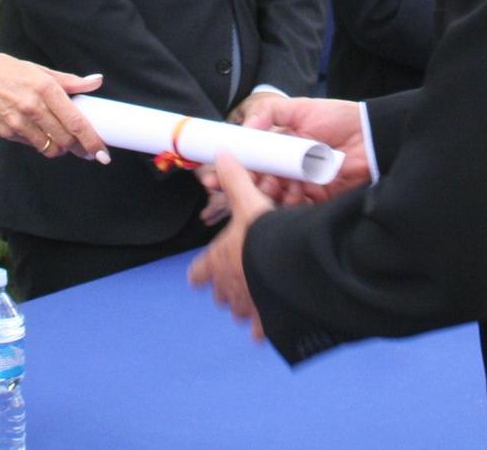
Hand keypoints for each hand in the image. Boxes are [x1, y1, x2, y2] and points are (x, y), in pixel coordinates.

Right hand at [0, 42, 109, 162]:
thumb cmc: (4, 69)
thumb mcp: (38, 70)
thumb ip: (69, 81)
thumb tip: (96, 82)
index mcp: (45, 88)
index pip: (76, 122)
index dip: (93, 141)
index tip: (103, 151)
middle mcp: (33, 107)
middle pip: (66, 140)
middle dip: (81, 149)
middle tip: (89, 151)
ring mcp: (18, 122)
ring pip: (50, 148)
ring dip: (62, 149)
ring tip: (68, 144)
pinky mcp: (6, 133)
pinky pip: (32, 145)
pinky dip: (42, 144)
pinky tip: (43, 135)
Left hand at [187, 152, 275, 338]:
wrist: (288, 265)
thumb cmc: (265, 236)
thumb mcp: (249, 203)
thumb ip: (235, 180)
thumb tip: (223, 155)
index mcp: (218, 261)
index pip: (198, 272)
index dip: (199, 271)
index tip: (199, 274)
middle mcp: (228, 287)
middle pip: (219, 294)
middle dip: (227, 288)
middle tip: (237, 281)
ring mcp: (246, 305)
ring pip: (239, 311)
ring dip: (246, 305)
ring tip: (256, 299)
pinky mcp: (266, 320)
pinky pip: (261, 331)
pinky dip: (265, 329)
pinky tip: (270, 328)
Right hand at [203, 93, 368, 207]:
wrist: (375, 139)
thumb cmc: (341, 120)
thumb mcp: (303, 108)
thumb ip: (272, 112)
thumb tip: (245, 127)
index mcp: (283, 149)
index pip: (251, 160)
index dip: (232, 166)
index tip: (211, 172)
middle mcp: (289, 170)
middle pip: (257, 182)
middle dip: (240, 184)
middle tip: (227, 185)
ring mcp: (302, 187)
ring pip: (272, 197)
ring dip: (264, 193)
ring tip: (266, 186)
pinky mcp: (317, 203)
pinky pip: (295, 209)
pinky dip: (287, 205)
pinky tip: (287, 196)